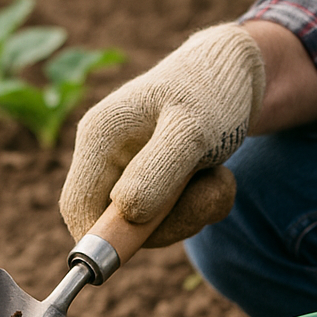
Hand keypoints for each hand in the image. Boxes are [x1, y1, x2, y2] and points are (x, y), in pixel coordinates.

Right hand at [59, 23, 264, 247]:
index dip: (105, 238)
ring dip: (193, 212)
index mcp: (98, 138)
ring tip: (218, 177)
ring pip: (150, 225)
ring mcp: (131, 170)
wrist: (239, 75)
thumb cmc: (211, 94)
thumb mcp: (191, 132)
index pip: (77, 208)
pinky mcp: (156, 181)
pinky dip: (202, 206)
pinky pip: (173, 216)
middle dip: (167, 223)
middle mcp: (108, 156)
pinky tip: (217, 176)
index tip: (149, 241)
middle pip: (116, 224)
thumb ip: (157, 172)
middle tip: (208, 194)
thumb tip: (125, 211)